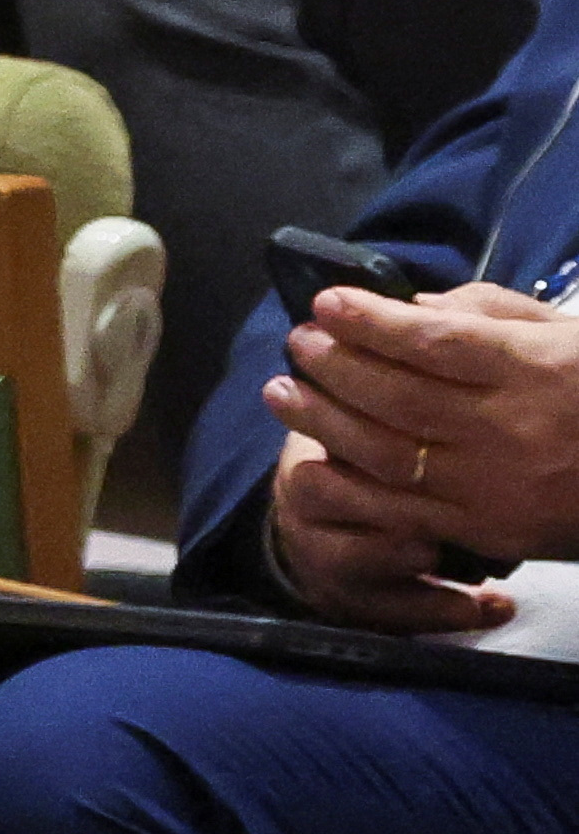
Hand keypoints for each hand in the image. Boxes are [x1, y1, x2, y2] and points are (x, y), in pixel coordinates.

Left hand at [261, 276, 578, 622]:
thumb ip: (492, 314)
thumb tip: (411, 309)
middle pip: (398, 396)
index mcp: (537, 372)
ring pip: (387, 454)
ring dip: (323, 421)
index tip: (326, 302)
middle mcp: (511, 430)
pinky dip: (351, 485)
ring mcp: (496, 487)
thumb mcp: (570, 335)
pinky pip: (403, 510)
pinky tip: (316, 459)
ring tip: (283, 391)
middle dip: (335, 366)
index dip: (371, 321)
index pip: (435, 341)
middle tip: (299, 343)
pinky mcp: (488, 531)